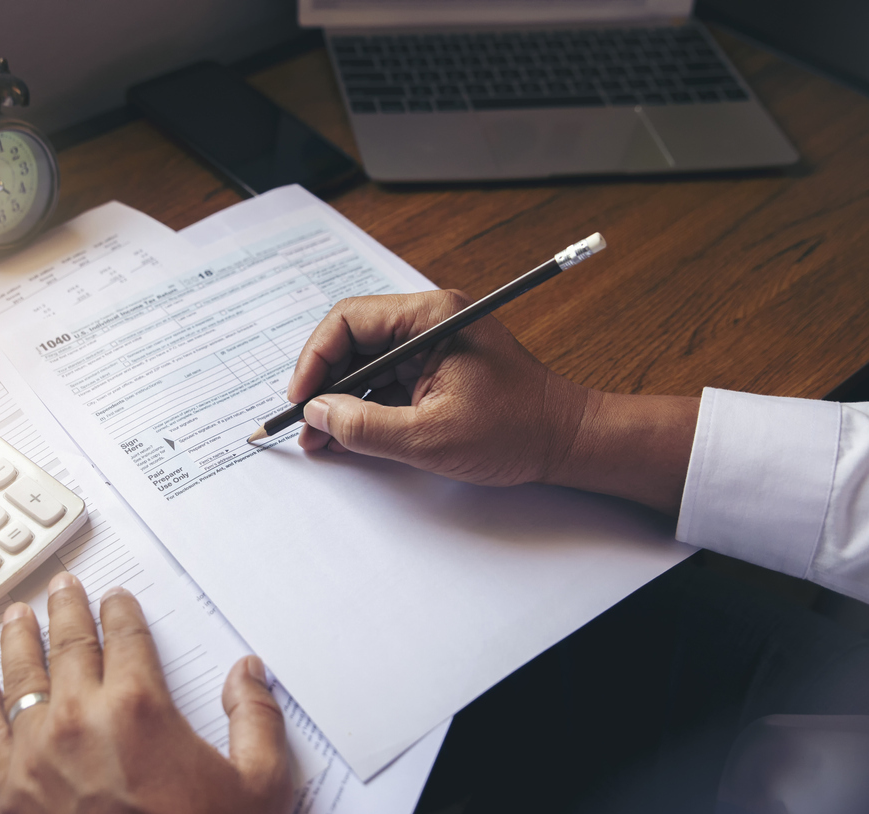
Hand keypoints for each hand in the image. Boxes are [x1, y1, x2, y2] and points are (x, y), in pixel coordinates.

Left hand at [0, 573, 291, 813]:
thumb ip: (258, 721)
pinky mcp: (4, 798)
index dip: (121, 611)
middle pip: (68, 644)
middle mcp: (79, 721)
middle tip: (62, 587)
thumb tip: (248, 674)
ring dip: (19, 639)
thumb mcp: (259, 790)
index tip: (116, 599)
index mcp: (140, 709)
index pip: (126, 637)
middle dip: (66, 609)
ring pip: (20, 677)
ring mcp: (34, 759)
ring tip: (17, 615)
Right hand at [289, 290, 698, 514]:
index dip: (315, 360)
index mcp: (432, 317)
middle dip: (323, 383)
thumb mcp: (431, 437)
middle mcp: (429, 321)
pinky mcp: (435, 368)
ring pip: (365, 362)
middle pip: (352, 339)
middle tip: (303, 423)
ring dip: (340, 399)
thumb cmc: (518, 430)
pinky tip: (345, 435)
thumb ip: (365, 426)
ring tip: (319, 438)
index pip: (349, 320)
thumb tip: (318, 414)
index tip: (301, 399)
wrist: (568, 441)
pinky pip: (385, 379)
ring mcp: (432, 344)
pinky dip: (363, 406)